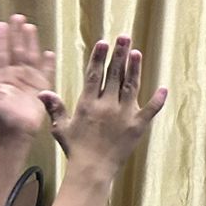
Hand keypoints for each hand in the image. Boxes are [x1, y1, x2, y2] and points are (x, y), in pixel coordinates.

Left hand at [0, 15, 55, 139]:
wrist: (18, 132)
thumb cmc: (3, 118)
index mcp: (2, 76)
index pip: (1, 53)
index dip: (0, 39)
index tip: (1, 23)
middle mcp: (15, 74)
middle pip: (16, 49)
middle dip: (16, 34)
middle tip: (17, 17)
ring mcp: (28, 80)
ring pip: (30, 56)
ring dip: (31, 42)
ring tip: (30, 26)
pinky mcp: (41, 87)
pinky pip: (45, 71)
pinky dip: (47, 62)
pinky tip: (48, 52)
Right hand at [39, 35, 166, 175]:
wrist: (92, 170)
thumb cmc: (75, 149)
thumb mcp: (61, 128)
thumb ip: (55, 108)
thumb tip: (42, 91)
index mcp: (88, 104)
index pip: (94, 75)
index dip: (99, 57)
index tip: (103, 42)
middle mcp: (107, 106)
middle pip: (114, 75)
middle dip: (119, 54)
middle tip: (124, 36)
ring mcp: (124, 115)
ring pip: (131, 86)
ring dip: (134, 68)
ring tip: (136, 52)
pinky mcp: (138, 126)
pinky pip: (150, 110)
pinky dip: (158, 99)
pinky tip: (163, 88)